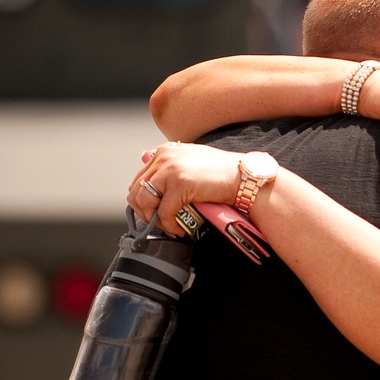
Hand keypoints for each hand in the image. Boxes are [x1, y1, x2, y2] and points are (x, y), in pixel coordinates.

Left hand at [127, 142, 243, 236]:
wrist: (243, 177)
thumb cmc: (222, 172)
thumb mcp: (192, 160)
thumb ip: (171, 165)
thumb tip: (150, 174)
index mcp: (165, 151)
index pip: (139, 178)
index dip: (144, 199)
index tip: (154, 211)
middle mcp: (164, 157)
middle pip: (136, 190)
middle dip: (145, 211)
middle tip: (160, 222)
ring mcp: (170, 170)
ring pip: (144, 202)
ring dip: (154, 219)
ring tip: (169, 225)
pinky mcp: (179, 185)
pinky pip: (163, 213)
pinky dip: (169, 225)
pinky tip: (179, 228)